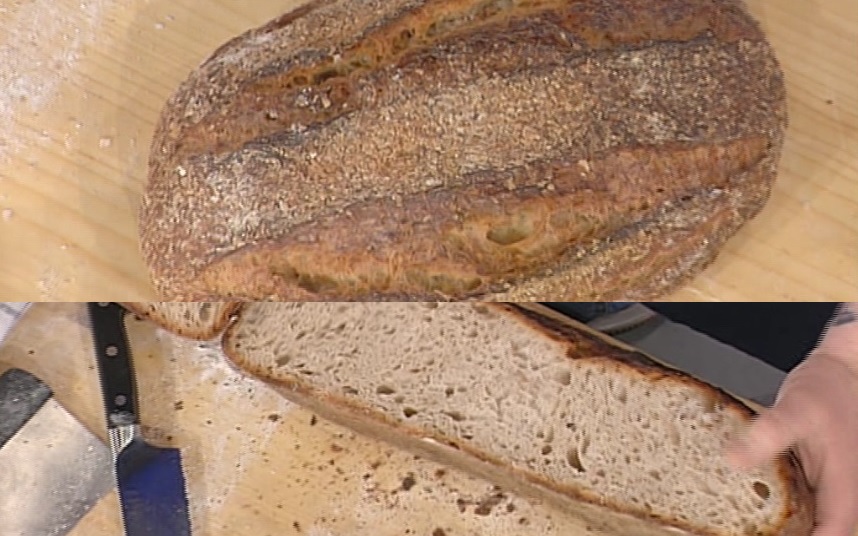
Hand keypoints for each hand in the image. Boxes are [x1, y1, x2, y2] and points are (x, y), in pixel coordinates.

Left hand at [725, 349, 857, 535]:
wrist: (841, 371)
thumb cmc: (828, 388)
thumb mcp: (797, 408)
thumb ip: (771, 432)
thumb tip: (733, 460)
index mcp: (843, 491)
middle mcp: (836, 496)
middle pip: (813, 533)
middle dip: (780, 535)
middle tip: (738, 531)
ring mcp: (823, 490)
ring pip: (802, 522)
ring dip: (774, 524)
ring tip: (734, 519)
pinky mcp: (809, 480)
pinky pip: (791, 503)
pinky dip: (769, 504)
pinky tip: (740, 497)